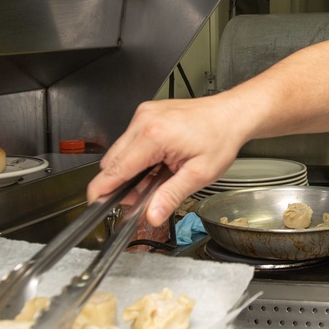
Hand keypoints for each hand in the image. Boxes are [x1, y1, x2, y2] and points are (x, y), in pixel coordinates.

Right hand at [86, 94, 248, 225]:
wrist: (231, 114)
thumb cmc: (220, 137)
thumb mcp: (199, 174)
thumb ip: (171, 196)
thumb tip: (152, 215)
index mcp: (154, 136)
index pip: (116, 169)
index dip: (103, 190)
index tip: (96, 204)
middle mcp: (144, 121)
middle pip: (112, 160)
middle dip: (120, 182)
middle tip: (142, 195)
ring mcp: (144, 114)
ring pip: (119, 150)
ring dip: (130, 168)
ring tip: (158, 175)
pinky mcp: (147, 113)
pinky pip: (130, 139)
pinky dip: (138, 154)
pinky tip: (158, 161)